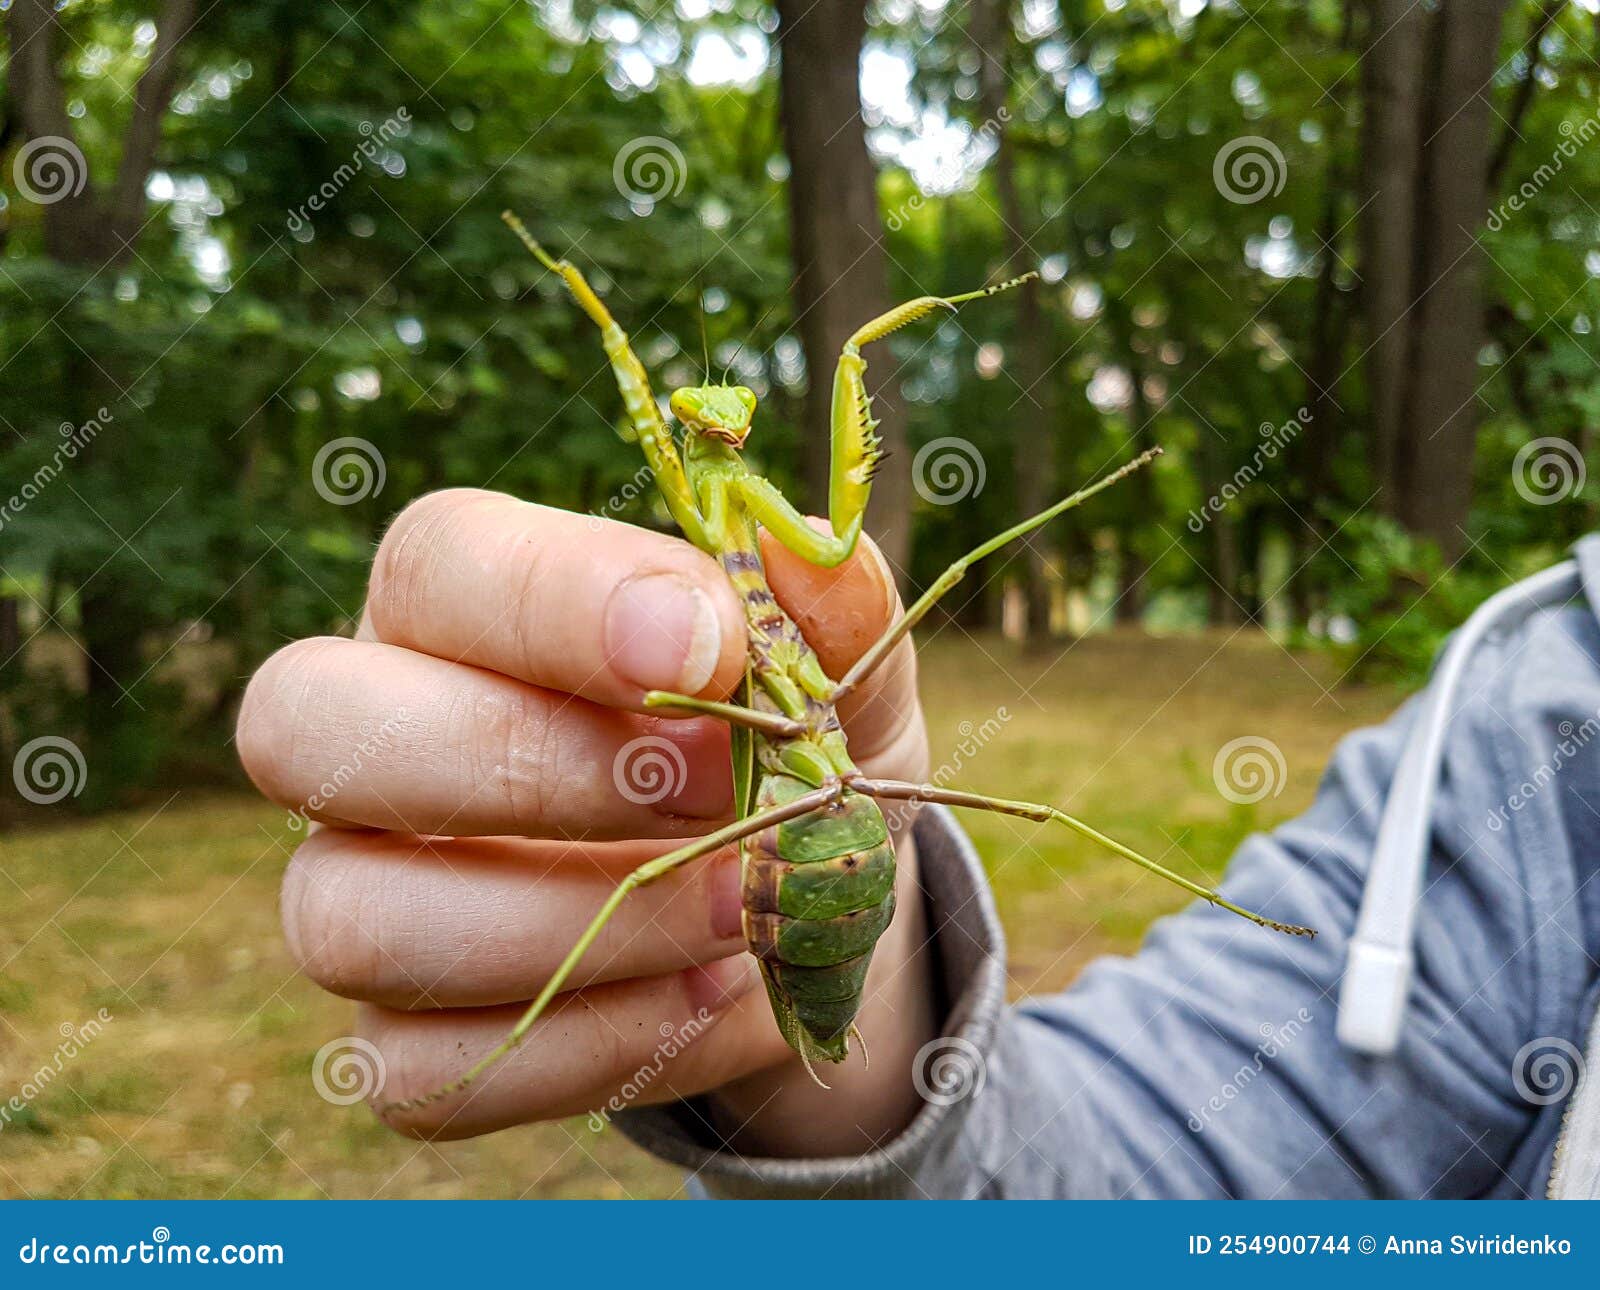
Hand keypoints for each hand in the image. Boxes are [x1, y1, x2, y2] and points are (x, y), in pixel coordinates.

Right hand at [237, 488, 933, 1153]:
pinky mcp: (396, 1039)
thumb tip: (805, 551)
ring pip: (349, 918)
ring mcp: (361, 893)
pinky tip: (708, 995)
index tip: (709, 652)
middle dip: (525, 763)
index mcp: (463, 604)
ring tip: (741, 909)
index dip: (558, 602)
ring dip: (573, 927)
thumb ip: (828, 609)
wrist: (802, 908)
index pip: (436, 563)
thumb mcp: (837, 674)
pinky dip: (586, 1046)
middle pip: (306, 725)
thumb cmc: (788, 751)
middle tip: (713, 789)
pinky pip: (419, 1071)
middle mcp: (371, 738)